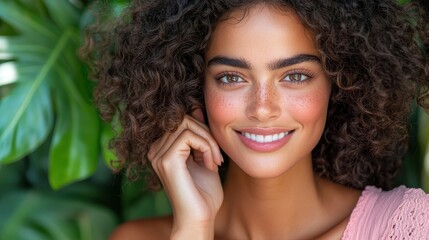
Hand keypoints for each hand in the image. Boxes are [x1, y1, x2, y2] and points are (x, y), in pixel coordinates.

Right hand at [147, 112, 223, 238]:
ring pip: (187, 124)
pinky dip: (206, 147)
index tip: (214, 151)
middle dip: (207, 133)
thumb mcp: (204, 156)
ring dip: (209, 141)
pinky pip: (188, 136)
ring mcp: (158, 154)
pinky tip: (211, 165)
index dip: (202, 129)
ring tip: (215, 161)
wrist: (200, 218)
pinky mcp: (166, 159)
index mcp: (162, 149)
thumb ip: (199, 134)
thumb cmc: (204, 193)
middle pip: (184, 119)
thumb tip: (196, 107)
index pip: (181, 120)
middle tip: (217, 157)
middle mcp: (155, 150)